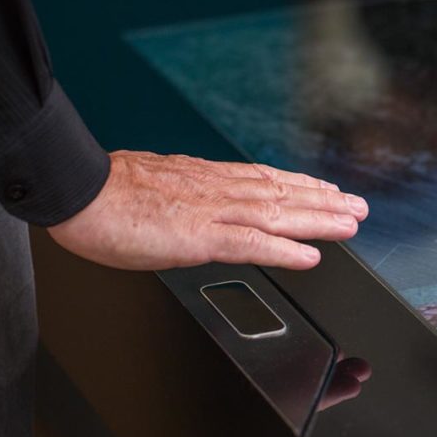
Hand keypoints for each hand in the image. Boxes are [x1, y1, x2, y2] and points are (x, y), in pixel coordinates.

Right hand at [47, 150, 368, 270]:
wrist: (77, 190)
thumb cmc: (110, 193)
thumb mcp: (163, 187)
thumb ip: (192, 198)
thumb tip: (205, 206)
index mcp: (209, 179)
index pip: (267, 179)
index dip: (303, 185)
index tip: (329, 189)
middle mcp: (219, 190)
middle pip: (283, 194)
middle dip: (325, 201)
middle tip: (358, 206)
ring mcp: (213, 212)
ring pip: (278, 215)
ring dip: (319, 220)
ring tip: (351, 224)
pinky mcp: (200, 236)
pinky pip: (251, 244)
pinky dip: (284, 251)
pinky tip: (310, 257)